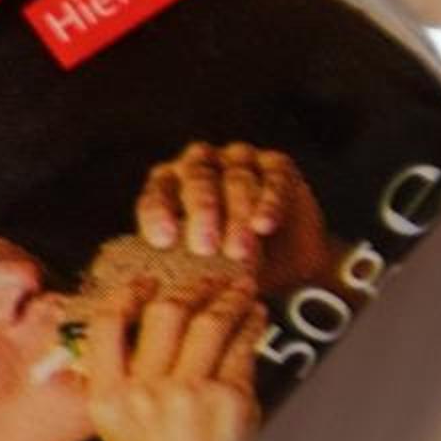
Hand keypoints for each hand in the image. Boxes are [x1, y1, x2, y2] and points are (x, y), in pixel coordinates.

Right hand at [83, 277, 261, 440]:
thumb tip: (132, 329)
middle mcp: (143, 394)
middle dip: (188, 288)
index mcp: (107, 400)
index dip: (126, 295)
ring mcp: (188, 395)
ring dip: (226, 298)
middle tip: (202, 279)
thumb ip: (117, 383)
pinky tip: (255, 316)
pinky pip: (241, 347)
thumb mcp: (118, 432)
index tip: (143, 282)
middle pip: (163, 315)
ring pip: (207, 322)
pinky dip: (251, 324)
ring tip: (237, 289)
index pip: (106, 326)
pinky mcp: (229, 400)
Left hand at [135, 141, 331, 295]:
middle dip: (201, 213)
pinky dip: (269, 201)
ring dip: (237, 215)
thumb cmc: (226, 264)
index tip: (163, 241)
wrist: (282, 266)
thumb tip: (158, 282)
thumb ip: (181, 263)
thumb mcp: (200, 267)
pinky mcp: (276, 164)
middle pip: (197, 179)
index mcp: (170, 183)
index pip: (157, 192)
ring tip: (238, 251)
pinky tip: (263, 226)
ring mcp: (239, 158)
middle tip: (205, 248)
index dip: (158, 213)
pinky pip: (273, 177)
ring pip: (235, 179)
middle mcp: (201, 163)